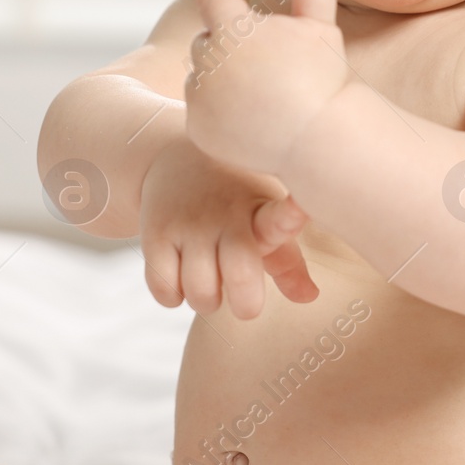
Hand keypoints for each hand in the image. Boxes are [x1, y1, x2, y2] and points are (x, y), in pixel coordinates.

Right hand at [138, 135, 319, 319]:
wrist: (175, 160)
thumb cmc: (233, 199)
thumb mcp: (263, 217)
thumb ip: (286, 260)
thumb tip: (309, 297)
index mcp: (260, 210)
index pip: (279, 217)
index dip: (292, 216)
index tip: (301, 210)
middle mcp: (225, 214)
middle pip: (241, 275)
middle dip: (246, 304)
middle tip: (244, 299)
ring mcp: (188, 223)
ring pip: (200, 293)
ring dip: (207, 300)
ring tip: (208, 279)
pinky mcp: (155, 233)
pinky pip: (165, 290)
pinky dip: (173, 296)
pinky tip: (180, 276)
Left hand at [184, 0, 350, 177]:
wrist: (317, 137)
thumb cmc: (323, 78)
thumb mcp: (319, 29)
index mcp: (231, 28)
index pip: (212, 0)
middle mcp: (207, 60)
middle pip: (205, 43)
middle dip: (224, 48)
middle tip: (258, 64)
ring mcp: (199, 97)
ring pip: (200, 80)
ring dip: (218, 82)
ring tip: (258, 95)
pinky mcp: (197, 129)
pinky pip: (201, 114)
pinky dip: (218, 115)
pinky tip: (250, 121)